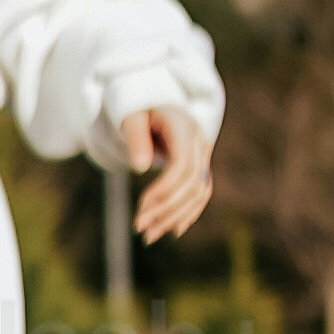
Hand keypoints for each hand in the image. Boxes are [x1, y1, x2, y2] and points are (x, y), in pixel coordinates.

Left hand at [125, 97, 217, 251]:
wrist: (150, 98)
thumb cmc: (136, 106)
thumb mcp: (130, 116)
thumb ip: (135, 138)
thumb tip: (140, 167)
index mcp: (184, 129)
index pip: (183, 167)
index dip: (164, 190)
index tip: (141, 208)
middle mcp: (200, 143)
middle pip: (192, 184)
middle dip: (167, 209)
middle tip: (140, 229)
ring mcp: (203, 155)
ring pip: (199, 192)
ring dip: (176, 217)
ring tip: (149, 235)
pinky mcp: (200, 165)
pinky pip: (200, 192)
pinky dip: (188, 212)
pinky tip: (172, 230)